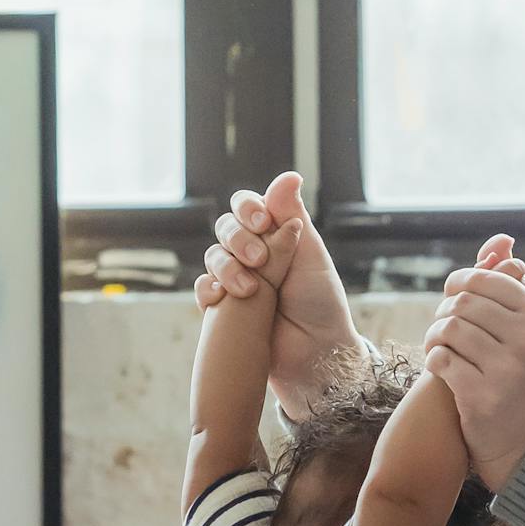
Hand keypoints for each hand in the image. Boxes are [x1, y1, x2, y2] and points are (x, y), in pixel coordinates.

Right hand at [196, 172, 361, 418]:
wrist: (315, 350)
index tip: (263, 222)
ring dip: (226, 267)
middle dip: (238, 240)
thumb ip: (291, 216)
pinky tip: (225, 300)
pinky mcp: (223, 307)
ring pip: (212, 257)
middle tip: (259, 260)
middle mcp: (251, 252)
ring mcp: (235, 279)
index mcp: (274, 234)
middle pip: (225, 229)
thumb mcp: (309, 254)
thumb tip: (288, 175)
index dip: (248, 208)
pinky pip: (204, 290)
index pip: (247, 205)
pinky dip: (211, 291)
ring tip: (250, 289)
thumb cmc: (319, 301)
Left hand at [422, 240, 524, 491]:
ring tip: (438, 346)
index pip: (484, 279)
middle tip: (442, 329)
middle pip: (462, 303)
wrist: (524, 438)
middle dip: (443, 313)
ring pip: (448, 329)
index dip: (457, 285)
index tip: (452, 298)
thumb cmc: (520, 371)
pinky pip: (440, 360)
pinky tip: (442, 368)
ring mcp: (507, 370)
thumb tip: (502, 239)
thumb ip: (510, 282)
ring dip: (434, 337)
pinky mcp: (482, 396)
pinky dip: (434, 361)